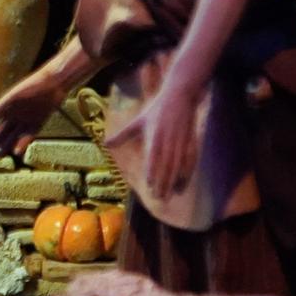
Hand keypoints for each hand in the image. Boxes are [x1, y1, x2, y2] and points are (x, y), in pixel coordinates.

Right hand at [0, 68, 65, 158]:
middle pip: (0, 132)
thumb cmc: (33, 84)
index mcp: (6, 108)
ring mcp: (25, 121)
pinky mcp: (37, 124)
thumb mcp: (16, 94)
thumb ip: (4, 103)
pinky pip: (28, 136)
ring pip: (12, 137)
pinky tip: (16, 152)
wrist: (54, 83)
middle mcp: (14, 116)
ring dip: (4, 147)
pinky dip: (22, 144)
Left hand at [122, 81, 199, 196]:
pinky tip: (183, 184)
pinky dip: (187, 173)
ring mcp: (180, 142)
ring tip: (170, 195)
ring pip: (177, 166)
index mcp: (154, 137)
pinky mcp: (190, 141)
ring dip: (174, 182)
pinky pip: (190, 161)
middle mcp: (168, 141)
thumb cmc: (156, 109)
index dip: (152, 173)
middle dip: (163, 183)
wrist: (179, 96)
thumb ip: (123, 134)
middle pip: (165, 167)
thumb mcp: (138, 121)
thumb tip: (105, 143)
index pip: (153, 159)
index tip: (149, 186)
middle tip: (159, 198)